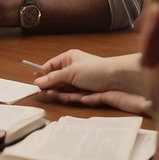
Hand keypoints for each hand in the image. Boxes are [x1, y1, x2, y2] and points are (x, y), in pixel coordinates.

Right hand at [35, 50, 152, 115]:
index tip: (35, 83)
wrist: (122, 81)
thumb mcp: (70, 72)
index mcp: (71, 59)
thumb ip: (53, 79)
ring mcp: (85, 83)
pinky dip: (79, 100)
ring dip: (64, 95)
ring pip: (69, 92)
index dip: (43, 74)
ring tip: (59, 97)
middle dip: (53, 87)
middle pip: (59, 81)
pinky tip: (83, 98)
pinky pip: (80, 99)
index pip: (52, 66)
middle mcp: (78, 70)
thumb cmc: (99, 70)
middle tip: (45, 93)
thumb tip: (38, 83)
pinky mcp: (92, 95)